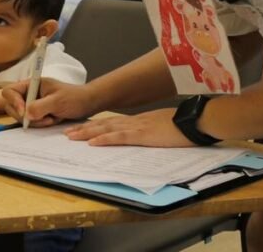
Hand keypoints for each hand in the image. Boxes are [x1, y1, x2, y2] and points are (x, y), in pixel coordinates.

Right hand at [2, 78, 91, 126]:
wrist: (87, 104)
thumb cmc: (75, 97)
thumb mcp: (57, 101)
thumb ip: (40, 106)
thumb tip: (25, 115)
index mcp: (32, 84)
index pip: (10, 91)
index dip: (13, 102)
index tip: (24, 112)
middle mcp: (29, 93)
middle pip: (12, 106)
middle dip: (26, 116)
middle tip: (43, 119)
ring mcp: (32, 104)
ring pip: (22, 117)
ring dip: (35, 122)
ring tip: (51, 119)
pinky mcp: (37, 114)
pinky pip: (30, 122)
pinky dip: (39, 124)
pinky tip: (52, 120)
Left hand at [61, 108, 195, 146]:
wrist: (195, 120)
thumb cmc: (182, 125)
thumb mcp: (161, 128)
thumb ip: (149, 132)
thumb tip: (142, 137)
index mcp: (138, 121)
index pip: (111, 123)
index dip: (94, 126)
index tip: (80, 129)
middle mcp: (133, 122)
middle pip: (103, 124)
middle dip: (84, 129)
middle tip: (67, 133)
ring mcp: (137, 127)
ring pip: (106, 129)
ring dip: (87, 133)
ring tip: (71, 137)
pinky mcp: (143, 135)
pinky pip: (120, 137)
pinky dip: (105, 139)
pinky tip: (93, 142)